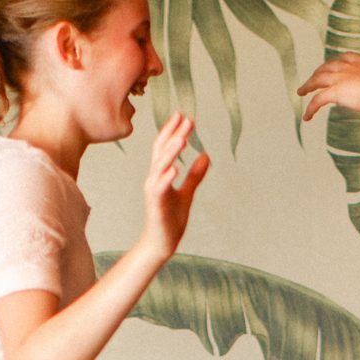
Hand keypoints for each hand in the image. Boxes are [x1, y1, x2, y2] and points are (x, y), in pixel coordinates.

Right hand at [140, 113, 209, 258]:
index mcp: (160, 175)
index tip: (184, 116)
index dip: (173, 131)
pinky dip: (166, 178)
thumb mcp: (187, 193)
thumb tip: (206, 155)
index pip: (164, 147)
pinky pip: (160, 189)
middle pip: (162, 152)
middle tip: (187, 119)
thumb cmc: (170, 219)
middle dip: (173, 135)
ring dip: (171, 152)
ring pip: (160, 167)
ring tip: (182, 138)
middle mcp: (153, 179)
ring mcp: (153, 192)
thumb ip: (195, 175)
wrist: (161, 243)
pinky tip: (175, 169)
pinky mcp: (156, 205)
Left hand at [298, 54, 359, 120]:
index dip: (337, 62)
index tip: (333, 65)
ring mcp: (339, 78)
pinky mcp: (334, 92)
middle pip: (326, 67)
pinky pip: (317, 100)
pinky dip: (311, 109)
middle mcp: (347, 67)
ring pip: (317, 80)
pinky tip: (307, 117)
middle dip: (318, 73)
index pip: (345, 58)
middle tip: (313, 79)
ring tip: (301, 91)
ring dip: (308, 85)